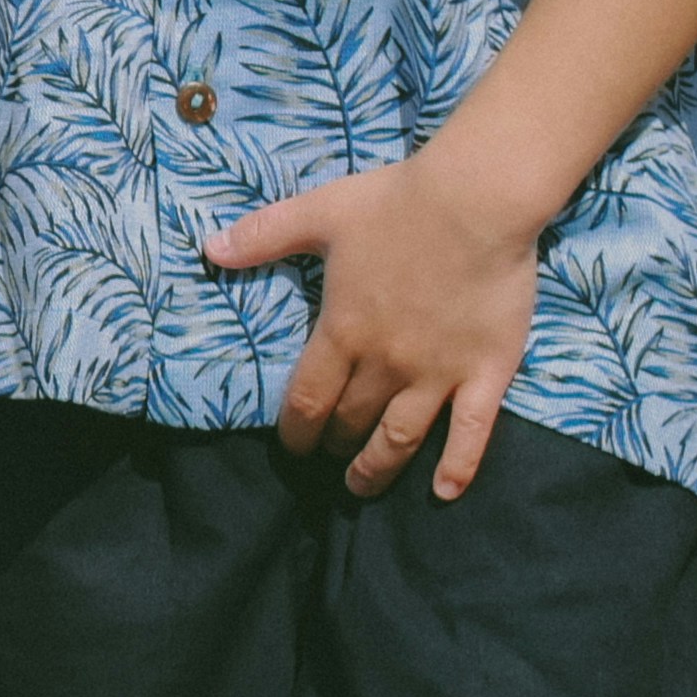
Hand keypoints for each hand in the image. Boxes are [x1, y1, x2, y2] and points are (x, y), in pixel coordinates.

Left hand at [205, 155, 541, 501]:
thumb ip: (262, 237)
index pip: (307, 396)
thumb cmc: (393, 205)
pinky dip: (459, 467)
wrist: (474, 202)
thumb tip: (209, 249)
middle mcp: (386, 362)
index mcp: (343, 330)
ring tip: (362, 487)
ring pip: (401, 437)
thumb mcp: (316, 214)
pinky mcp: (487, 373)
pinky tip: (444, 493)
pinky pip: (473, 432)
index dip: (295, 428)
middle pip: (351, 421)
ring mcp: (438, 373)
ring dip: (377, 468)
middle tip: (328, 460)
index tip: (290, 446)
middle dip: (334, 445)